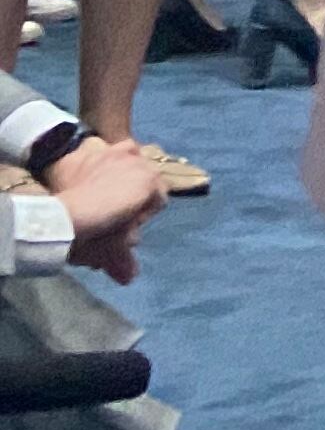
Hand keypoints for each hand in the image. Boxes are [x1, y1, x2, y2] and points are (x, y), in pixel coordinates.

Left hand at [48, 137, 166, 283]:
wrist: (61, 218)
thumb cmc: (95, 235)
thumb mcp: (113, 250)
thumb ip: (124, 261)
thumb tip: (129, 278)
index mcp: (152, 184)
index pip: (159, 199)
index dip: (142, 216)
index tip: (124, 230)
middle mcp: (140, 162)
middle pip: (145, 179)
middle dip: (132, 195)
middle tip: (111, 216)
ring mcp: (116, 153)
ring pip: (130, 159)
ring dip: (121, 174)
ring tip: (102, 194)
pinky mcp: (94, 151)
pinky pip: (106, 150)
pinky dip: (102, 160)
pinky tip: (88, 175)